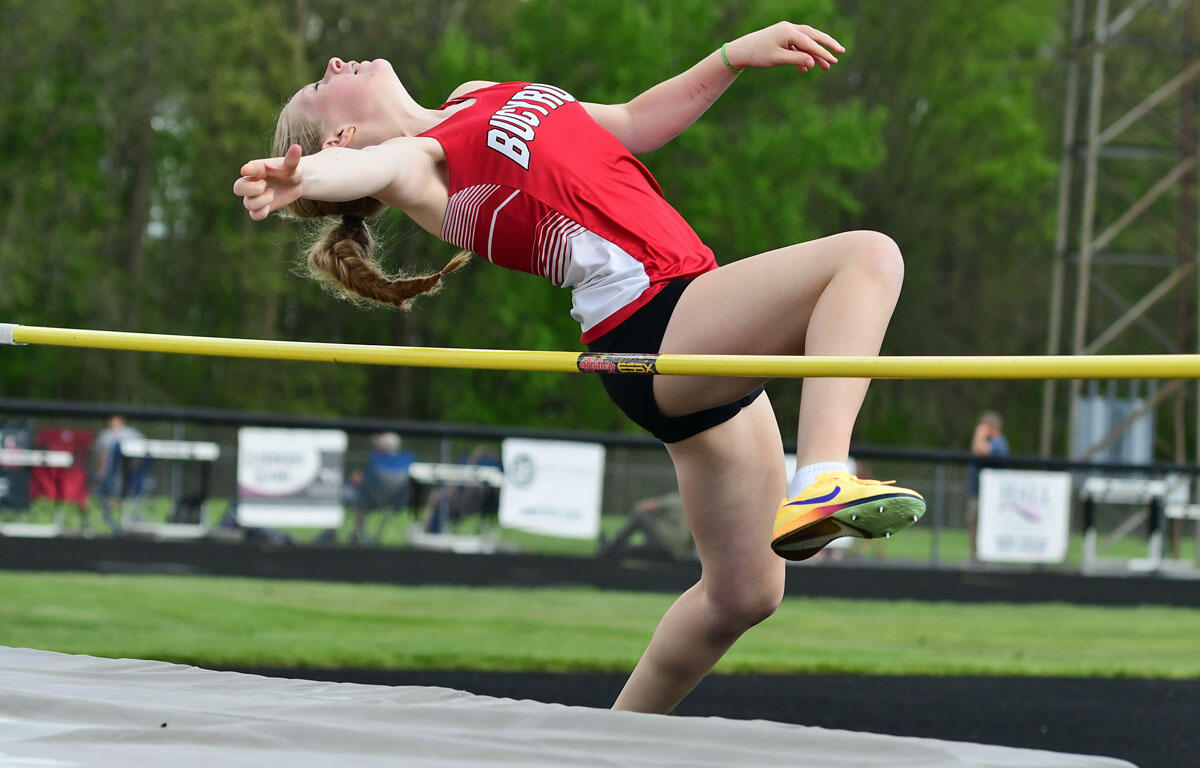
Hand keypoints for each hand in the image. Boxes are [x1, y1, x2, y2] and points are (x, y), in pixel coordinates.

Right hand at [234, 144, 303, 220]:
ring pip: (247, 204)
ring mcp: (255, 196)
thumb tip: (297, 147)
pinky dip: (260, 213)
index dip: (247, 171)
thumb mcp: (292, 165)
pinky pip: (254, 215)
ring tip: (272, 193)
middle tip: (265, 185)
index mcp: (256, 168)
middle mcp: (251, 182)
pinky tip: (269, 207)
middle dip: (252, 189)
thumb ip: (292, 159)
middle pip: (238, 188)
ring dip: (262, 201)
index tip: (246, 170)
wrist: (297, 182)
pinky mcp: (261, 207)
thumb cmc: (291, 170)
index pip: (248, 170)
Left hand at [725, 21, 843, 73]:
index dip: (823, 52)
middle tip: (841, 52)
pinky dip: (803, 56)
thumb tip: (813, 63)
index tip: (834, 60)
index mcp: (789, 31)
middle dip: (828, 44)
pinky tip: (807, 68)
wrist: (741, 50)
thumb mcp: (777, 59)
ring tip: (827, 66)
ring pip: (807, 41)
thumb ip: (796, 59)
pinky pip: (798, 46)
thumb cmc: (758, 54)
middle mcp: (789, 28)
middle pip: (814, 35)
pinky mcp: (783, 38)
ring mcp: (786, 32)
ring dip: (817, 53)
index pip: (810, 43)